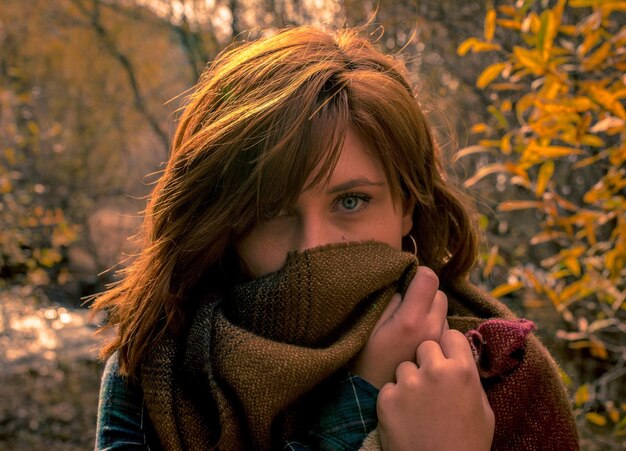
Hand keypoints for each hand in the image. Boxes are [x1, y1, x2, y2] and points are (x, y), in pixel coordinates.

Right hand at [351, 266, 448, 388]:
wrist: (374, 399)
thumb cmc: (365, 361)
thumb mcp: (369, 326)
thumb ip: (389, 302)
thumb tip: (404, 286)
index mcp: (412, 319)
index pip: (429, 279)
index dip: (417, 275)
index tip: (407, 283)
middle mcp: (433, 329)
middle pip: (440, 295)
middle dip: (426, 296)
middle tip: (408, 308)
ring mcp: (441, 345)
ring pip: (444, 314)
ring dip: (431, 314)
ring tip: (412, 329)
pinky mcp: (447, 358)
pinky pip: (445, 332)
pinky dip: (435, 331)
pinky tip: (418, 342)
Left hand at [377, 330, 494, 450]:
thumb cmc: (468, 444)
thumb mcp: (483, 409)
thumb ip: (469, 377)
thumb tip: (458, 356)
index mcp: (462, 371)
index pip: (450, 335)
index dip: (448, 348)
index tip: (447, 359)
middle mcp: (434, 371)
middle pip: (425, 346)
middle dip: (427, 361)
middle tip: (431, 385)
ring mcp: (408, 383)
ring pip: (404, 366)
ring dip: (409, 380)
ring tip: (418, 406)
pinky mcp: (387, 398)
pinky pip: (389, 387)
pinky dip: (394, 400)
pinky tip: (405, 418)